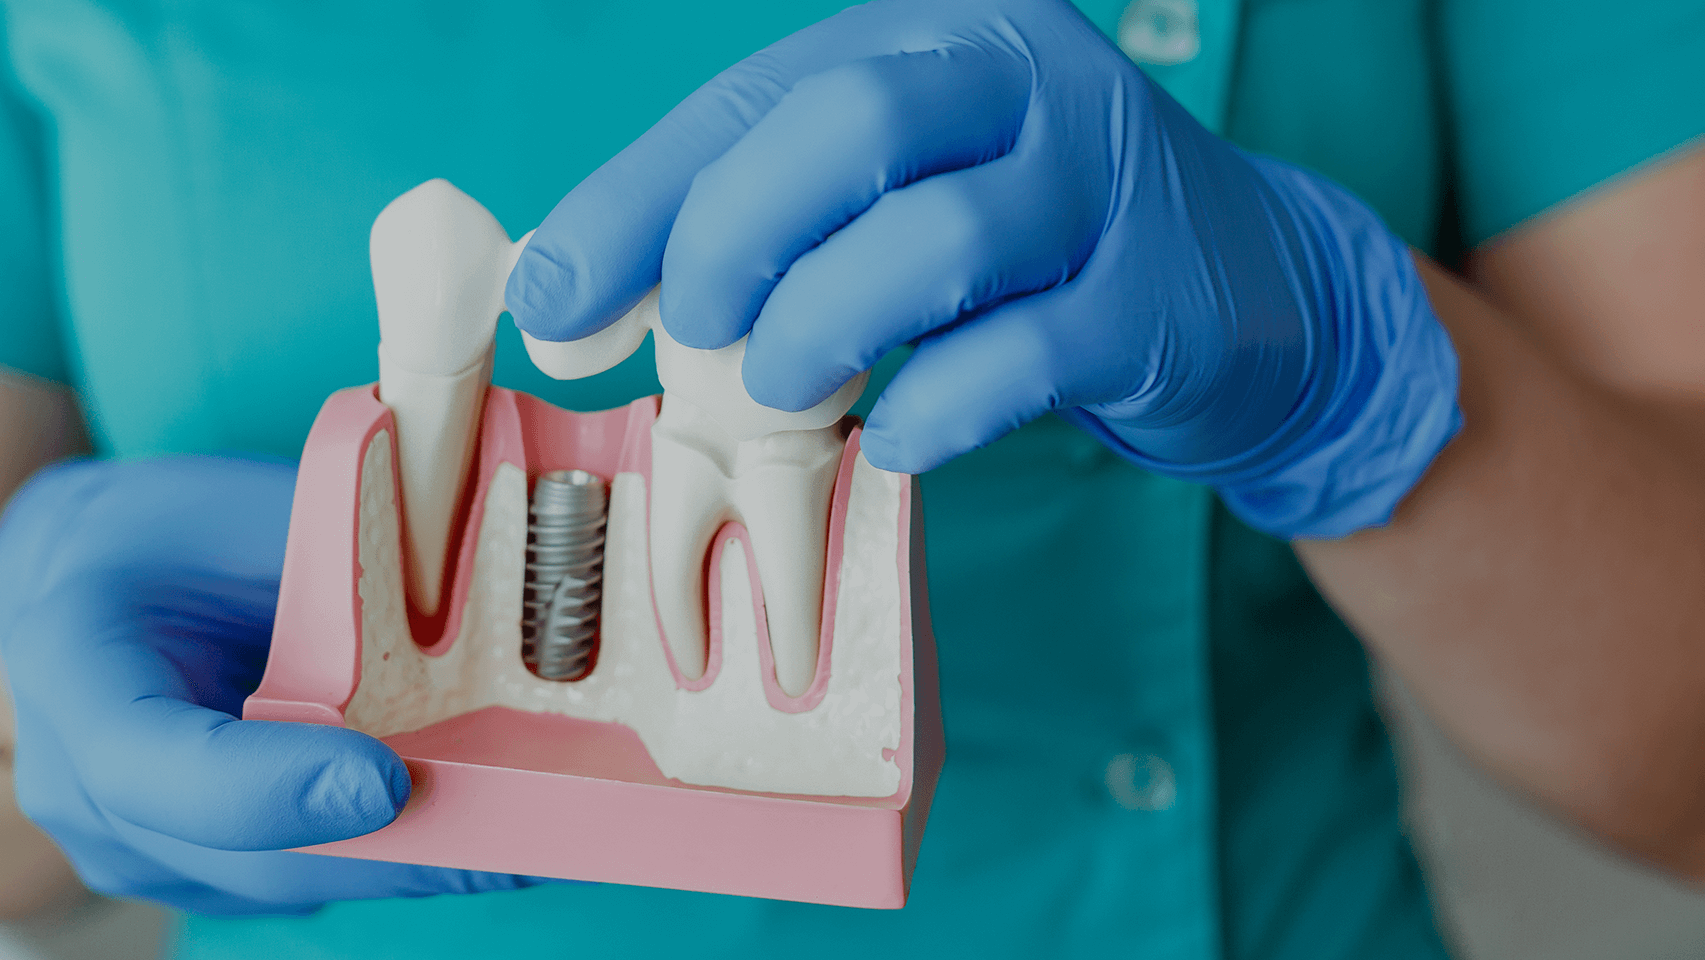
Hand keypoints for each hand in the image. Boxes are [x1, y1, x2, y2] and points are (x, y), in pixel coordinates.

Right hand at [0, 456, 540, 914]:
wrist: (79, 582)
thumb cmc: (164, 534)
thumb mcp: (237, 509)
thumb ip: (336, 557)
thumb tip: (487, 577)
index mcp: (75, 662)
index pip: (154, 762)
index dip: (270, 789)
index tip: (385, 783)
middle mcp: (79, 784)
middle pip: (244, 857)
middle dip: (395, 851)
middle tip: (524, 834)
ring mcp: (130, 847)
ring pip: (286, 883)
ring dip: (410, 862)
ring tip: (534, 834)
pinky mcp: (189, 874)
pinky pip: (300, 877)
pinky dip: (390, 856)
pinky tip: (482, 829)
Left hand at [506, 0, 1459, 537]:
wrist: (1246, 288)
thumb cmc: (1024, 244)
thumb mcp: (892, 195)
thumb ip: (755, 227)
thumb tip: (569, 300)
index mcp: (933, 34)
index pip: (753, 96)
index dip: (634, 203)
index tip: (550, 302)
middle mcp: (1024, 78)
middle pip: (850, 122)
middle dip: (737, 239)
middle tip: (698, 337)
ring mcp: (1102, 185)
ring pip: (938, 238)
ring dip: (827, 328)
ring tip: (784, 393)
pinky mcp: (1155, 303)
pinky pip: (1020, 358)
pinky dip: (933, 410)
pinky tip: (897, 442)